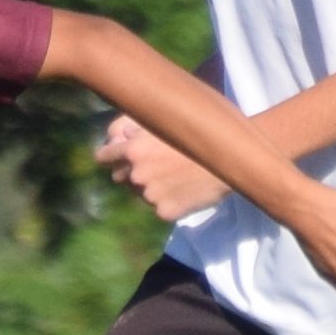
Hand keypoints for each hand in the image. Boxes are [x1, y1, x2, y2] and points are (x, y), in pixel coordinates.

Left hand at [96, 116, 227, 220]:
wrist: (232, 158)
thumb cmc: (202, 133)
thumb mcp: (167, 122)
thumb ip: (139, 129)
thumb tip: (122, 136)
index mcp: (133, 150)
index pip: (103, 156)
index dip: (108, 156)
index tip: (111, 157)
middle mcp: (136, 174)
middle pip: (119, 177)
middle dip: (130, 172)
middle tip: (152, 167)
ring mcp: (149, 195)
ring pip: (140, 193)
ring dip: (150, 187)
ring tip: (175, 177)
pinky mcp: (164, 212)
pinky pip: (159, 207)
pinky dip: (169, 201)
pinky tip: (186, 190)